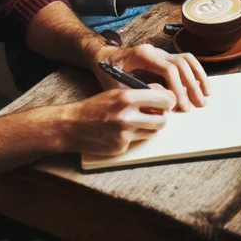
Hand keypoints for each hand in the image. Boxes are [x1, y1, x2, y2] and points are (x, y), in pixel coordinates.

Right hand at [54, 87, 175, 155]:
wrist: (71, 126)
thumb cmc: (96, 106)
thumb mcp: (116, 93)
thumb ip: (140, 94)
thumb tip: (165, 96)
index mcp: (127, 97)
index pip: (163, 98)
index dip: (169, 100)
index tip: (168, 100)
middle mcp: (127, 116)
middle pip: (163, 119)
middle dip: (163, 117)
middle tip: (159, 114)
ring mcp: (124, 134)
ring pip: (153, 131)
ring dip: (151, 127)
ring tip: (141, 121)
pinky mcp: (120, 147)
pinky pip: (138, 140)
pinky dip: (135, 136)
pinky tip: (122, 131)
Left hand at [96, 42, 208, 109]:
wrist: (106, 58)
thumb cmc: (109, 73)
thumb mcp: (117, 87)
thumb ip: (137, 95)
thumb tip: (157, 108)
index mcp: (143, 55)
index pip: (168, 69)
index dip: (178, 88)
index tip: (182, 105)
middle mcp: (156, 50)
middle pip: (181, 64)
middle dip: (192, 85)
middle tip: (199, 104)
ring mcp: (162, 52)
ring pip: (187, 60)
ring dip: (198, 77)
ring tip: (206, 95)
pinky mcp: (166, 56)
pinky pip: (186, 61)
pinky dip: (196, 72)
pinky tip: (202, 85)